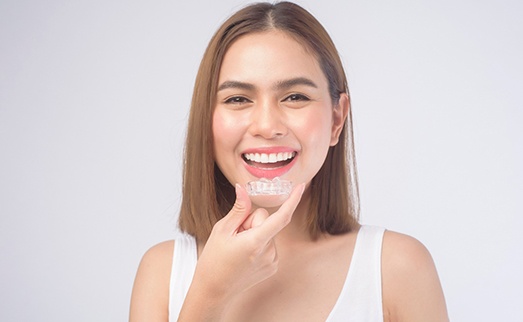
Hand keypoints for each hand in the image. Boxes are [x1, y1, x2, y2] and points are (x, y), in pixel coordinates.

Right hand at [194, 182, 304, 300]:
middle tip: (235, 236)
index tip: (301, 187)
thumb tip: (243, 189)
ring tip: (238, 249)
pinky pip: (269, 244)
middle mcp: (269, 252)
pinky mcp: (272, 266)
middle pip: (266, 220)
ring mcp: (272, 261)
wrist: (213, 290)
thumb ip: (238, 209)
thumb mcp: (221, 230)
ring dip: (254, 234)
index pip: (281, 217)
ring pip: (267, 232)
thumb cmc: (214, 260)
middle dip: (251, 222)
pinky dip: (258, 244)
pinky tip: (244, 255)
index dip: (293, 200)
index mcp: (256, 242)